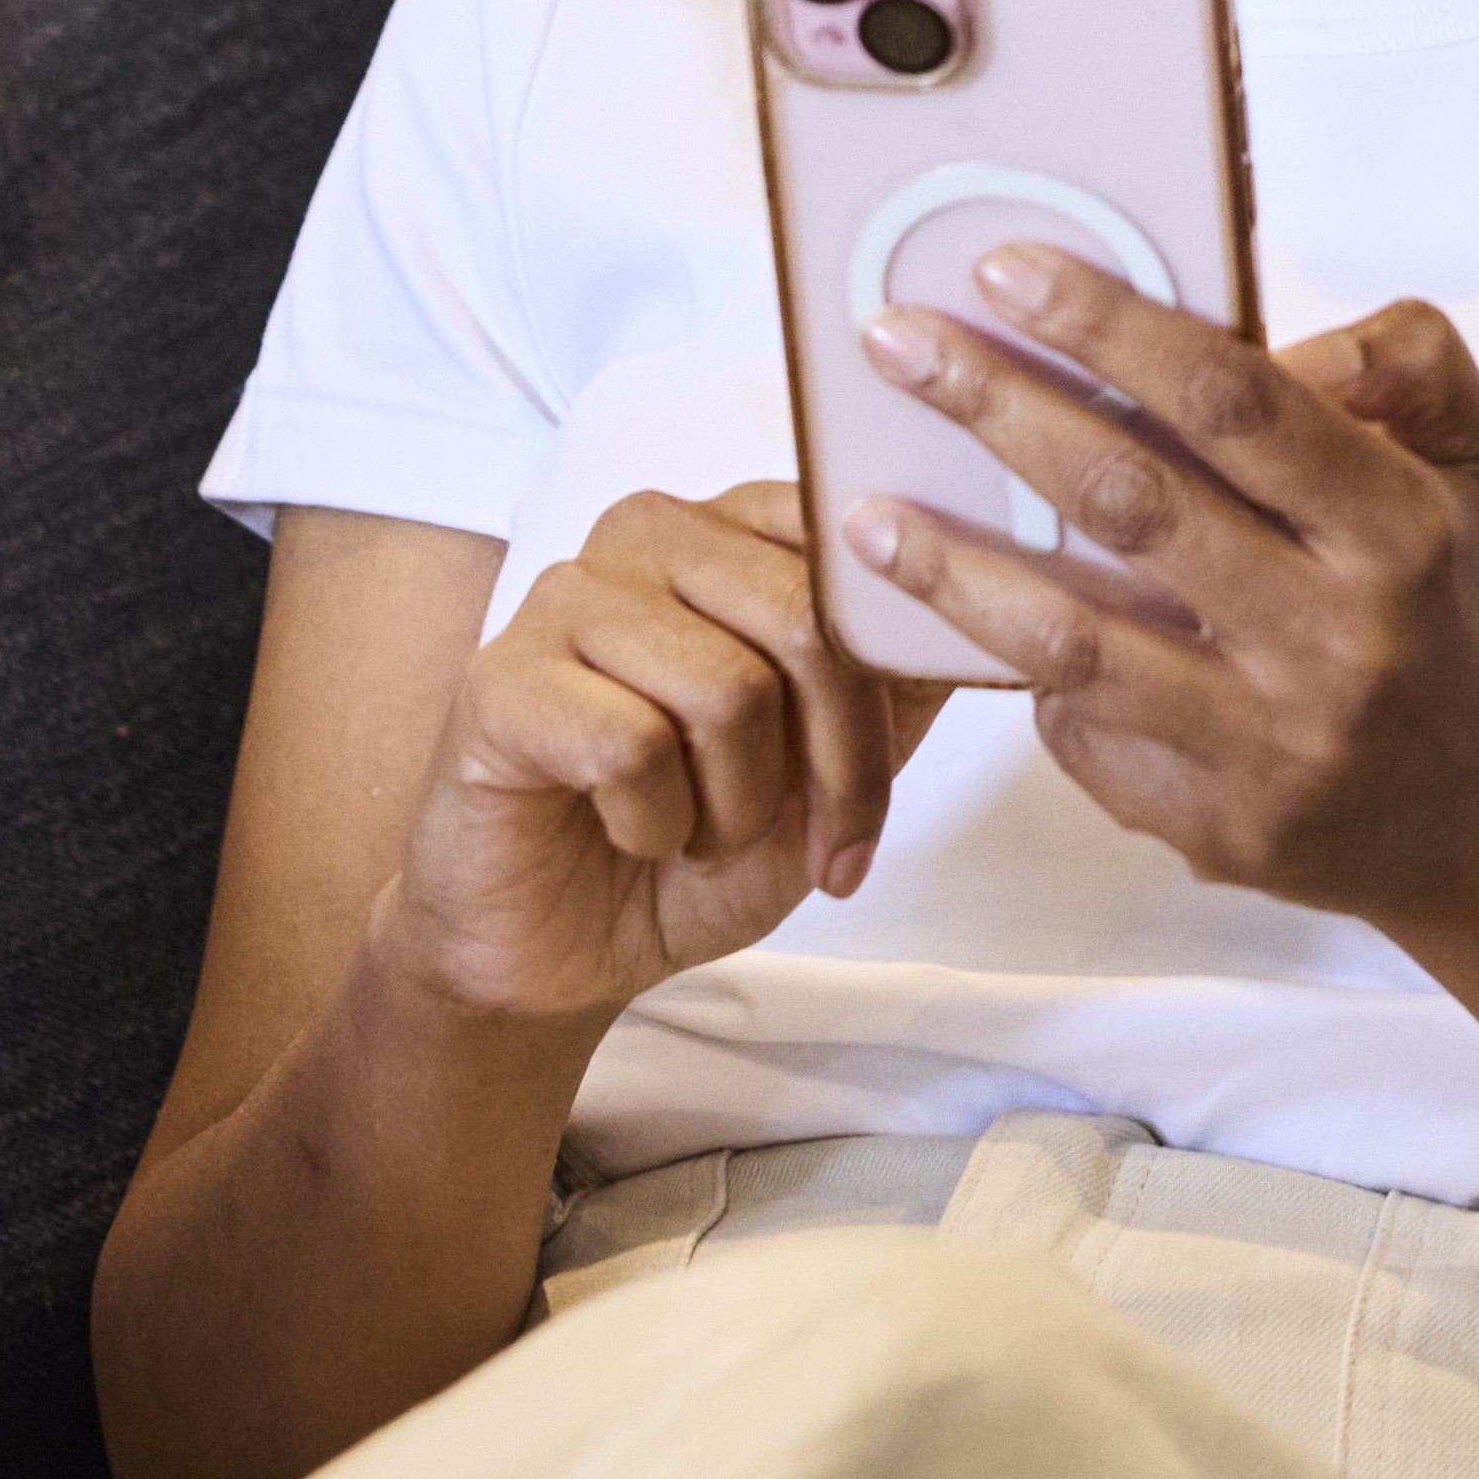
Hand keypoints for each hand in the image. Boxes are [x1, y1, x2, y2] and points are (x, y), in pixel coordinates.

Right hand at [389, 482, 947, 1027]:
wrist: (565, 949)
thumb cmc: (696, 841)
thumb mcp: (835, 766)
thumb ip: (900, 682)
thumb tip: (978, 617)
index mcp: (734, 529)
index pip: (853, 558)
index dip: (888, 685)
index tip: (876, 785)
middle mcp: (648, 533)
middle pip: (806, 621)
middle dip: (838, 767)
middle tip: (814, 847)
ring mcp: (566, 596)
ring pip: (725, 688)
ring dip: (736, 807)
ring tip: (699, 833)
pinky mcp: (500, 678)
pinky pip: (630, 745)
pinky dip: (655, 824)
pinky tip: (629, 831)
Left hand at [845, 251, 1478, 935]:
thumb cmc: (1446, 598)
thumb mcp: (1473, 459)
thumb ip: (1402, 362)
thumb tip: (1277, 339)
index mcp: (1399, 530)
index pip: (1234, 403)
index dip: (1110, 328)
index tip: (1005, 268)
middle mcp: (1338, 640)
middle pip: (1131, 502)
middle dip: (995, 410)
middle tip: (895, 344)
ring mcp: (1271, 746)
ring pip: (1075, 641)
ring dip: (952, 569)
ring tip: (863, 511)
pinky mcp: (1217, 829)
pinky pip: (1086, 734)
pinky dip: (1023, 673)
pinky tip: (970, 623)